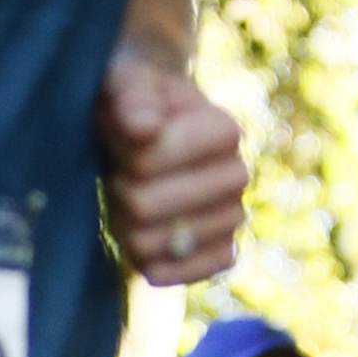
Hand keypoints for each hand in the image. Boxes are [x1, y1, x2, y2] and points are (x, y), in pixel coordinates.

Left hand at [97, 47, 244, 285]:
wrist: (146, 132)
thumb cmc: (134, 103)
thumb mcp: (126, 82)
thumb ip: (132, 96)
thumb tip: (144, 129)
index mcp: (224, 129)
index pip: (148, 162)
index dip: (122, 154)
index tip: (126, 136)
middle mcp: (238, 174)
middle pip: (146, 207)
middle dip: (120, 191)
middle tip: (123, 173)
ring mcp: (232, 216)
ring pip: (157, 243)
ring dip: (127, 228)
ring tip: (132, 201)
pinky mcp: (222, 251)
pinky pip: (194, 273)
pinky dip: (158, 264)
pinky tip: (144, 245)